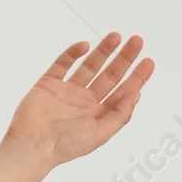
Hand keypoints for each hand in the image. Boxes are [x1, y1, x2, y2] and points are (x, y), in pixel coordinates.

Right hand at [2, 33, 154, 169]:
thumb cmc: (66, 145)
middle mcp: (85, 101)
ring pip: (90, 66)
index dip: (136, 77)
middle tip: (137, 42)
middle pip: (110, 75)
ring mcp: (68, 91)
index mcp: (99, 115)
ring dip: (103, 51)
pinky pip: (63, 63)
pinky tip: (85, 46)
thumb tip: (136, 95)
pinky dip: (73, 53)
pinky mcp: (49, 83)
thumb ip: (120, 114)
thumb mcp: (101, 133)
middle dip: (124, 58)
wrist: (33, 145)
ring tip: (116, 36)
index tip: (148, 62)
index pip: (122, 92)